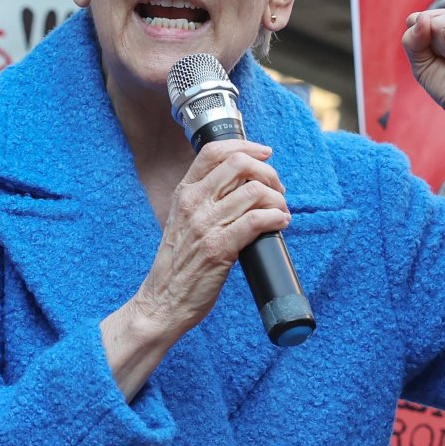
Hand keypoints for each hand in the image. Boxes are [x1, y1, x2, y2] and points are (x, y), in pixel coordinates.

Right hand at [128, 139, 289, 341]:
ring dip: (277, 200)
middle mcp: (193, 203)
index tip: (265, 153)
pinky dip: (277, 218)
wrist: (163, 300)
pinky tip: (280, 224)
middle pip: (239, 165)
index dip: (245, 146)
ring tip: (281, 212)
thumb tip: (243, 184)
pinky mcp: (220, 248)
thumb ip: (204, 199)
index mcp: (184, 192)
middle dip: (268, 173)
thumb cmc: (178, 263)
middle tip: (277, 190)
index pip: (213, 151)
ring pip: (254, 192)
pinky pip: (257, 220)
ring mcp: (206, 225)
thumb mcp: (183, 220)